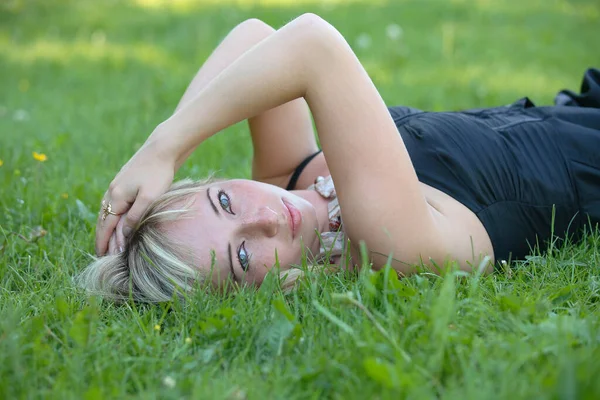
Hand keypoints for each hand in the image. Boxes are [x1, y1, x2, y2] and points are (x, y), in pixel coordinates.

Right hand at [95, 140, 174, 255]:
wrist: (162, 149)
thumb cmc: (158, 173)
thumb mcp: (149, 198)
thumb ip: (135, 216)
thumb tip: (123, 234)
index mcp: (116, 196)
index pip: (107, 226)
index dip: (104, 242)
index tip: (101, 256)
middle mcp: (113, 191)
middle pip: (104, 219)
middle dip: (102, 237)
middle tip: (101, 253)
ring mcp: (118, 186)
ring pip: (108, 211)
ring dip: (107, 227)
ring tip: (107, 241)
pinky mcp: (125, 182)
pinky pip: (114, 204)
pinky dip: (113, 216)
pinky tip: (117, 220)